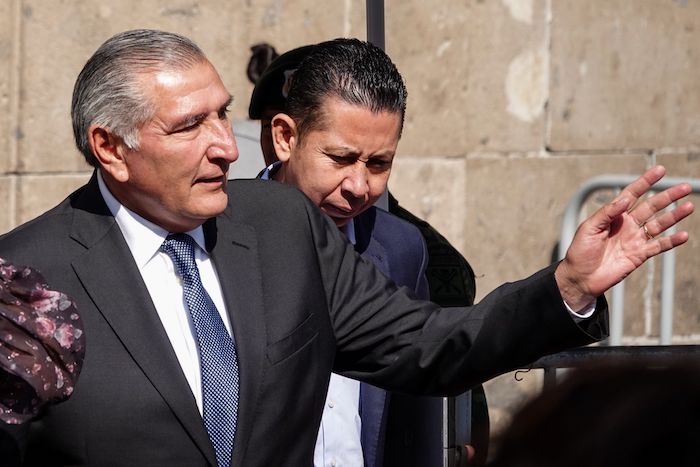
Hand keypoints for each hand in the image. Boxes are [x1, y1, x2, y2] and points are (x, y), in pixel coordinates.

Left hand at [555, 165, 693, 310]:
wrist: (581, 278)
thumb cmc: (580, 251)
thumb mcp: (589, 228)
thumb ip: (607, 213)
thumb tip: (626, 198)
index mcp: (614, 215)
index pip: (632, 194)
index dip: (645, 182)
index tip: (660, 170)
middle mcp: (627, 225)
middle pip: (651, 206)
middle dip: (668, 196)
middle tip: (685, 186)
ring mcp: (635, 239)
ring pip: (659, 224)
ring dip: (674, 216)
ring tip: (689, 206)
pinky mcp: (639, 255)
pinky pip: (658, 246)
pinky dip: (671, 241)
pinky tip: (683, 235)